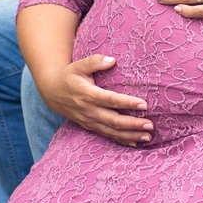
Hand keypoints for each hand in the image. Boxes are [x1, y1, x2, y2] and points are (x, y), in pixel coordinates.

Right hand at [37, 54, 153, 146]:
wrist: (52, 92)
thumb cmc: (69, 76)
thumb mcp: (78, 65)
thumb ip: (94, 62)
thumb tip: (112, 60)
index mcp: (88, 94)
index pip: (111, 100)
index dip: (128, 103)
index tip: (144, 104)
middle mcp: (89, 110)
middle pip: (114, 120)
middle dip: (133, 124)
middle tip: (150, 124)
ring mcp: (89, 121)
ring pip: (112, 131)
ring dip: (130, 135)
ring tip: (148, 136)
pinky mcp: (89, 126)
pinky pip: (106, 135)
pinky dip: (121, 140)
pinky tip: (135, 142)